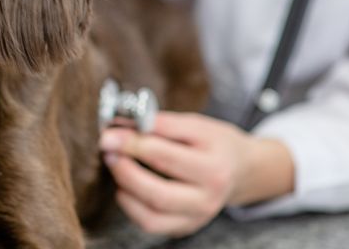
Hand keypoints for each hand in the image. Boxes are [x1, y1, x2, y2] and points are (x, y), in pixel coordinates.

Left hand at [99, 112, 293, 236]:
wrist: (241, 169)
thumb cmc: (214, 142)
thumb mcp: (195, 124)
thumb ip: (160, 123)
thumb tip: (121, 123)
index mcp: (214, 165)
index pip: (165, 154)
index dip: (131, 142)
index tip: (109, 133)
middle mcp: (209, 196)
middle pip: (158, 191)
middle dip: (125, 168)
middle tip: (108, 149)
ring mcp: (198, 215)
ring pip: (152, 212)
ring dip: (125, 186)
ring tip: (114, 163)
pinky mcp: (186, 226)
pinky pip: (151, 223)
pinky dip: (130, 205)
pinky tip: (124, 186)